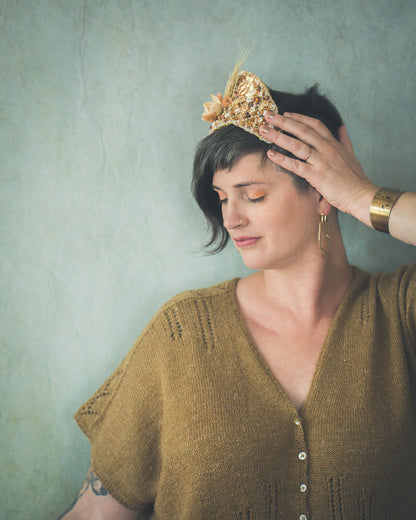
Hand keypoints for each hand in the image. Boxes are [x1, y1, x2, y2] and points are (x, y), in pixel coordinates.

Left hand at [259, 112, 377, 225]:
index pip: (315, 125)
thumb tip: (342, 128)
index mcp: (334, 144)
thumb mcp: (352, 155)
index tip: (286, 113)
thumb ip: (345, 141)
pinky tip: (271, 154)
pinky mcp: (317, 175)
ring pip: (297, 145)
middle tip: (268, 115)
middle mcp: (326, 149)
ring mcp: (321, 161)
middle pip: (302, 130)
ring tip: (264, 130)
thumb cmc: (356, 179)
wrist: (362, 195)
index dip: (299, 118)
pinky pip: (296, 165)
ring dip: (278, 136)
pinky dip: (282, 159)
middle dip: (284, 121)